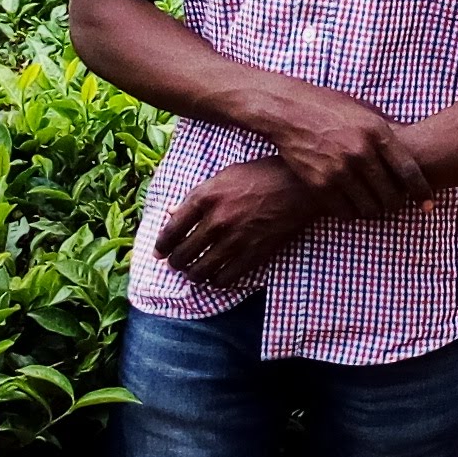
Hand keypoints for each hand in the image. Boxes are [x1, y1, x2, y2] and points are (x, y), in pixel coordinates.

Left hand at [156, 155, 324, 288]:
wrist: (298, 186)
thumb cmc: (260, 175)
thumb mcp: (223, 176)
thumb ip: (196, 196)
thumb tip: (171, 213)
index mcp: (205, 197)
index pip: (171, 230)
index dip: (161, 245)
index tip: (159, 252)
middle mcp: (216, 220)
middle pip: (182, 254)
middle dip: (175, 262)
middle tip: (177, 263)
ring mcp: (235, 240)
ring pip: (200, 271)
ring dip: (192, 274)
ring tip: (194, 272)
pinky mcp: (253, 254)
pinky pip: (224, 278)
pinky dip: (215, 281)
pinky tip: (216, 275)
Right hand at [231, 77, 432, 220]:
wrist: (288, 110)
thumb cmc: (331, 108)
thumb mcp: (365, 111)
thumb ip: (387, 132)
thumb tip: (416, 148)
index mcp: (376, 132)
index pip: (408, 171)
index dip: (422, 192)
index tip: (428, 204)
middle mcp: (360, 152)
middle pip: (391, 195)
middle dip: (397, 205)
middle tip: (396, 204)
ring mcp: (339, 169)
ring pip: (369, 208)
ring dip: (375, 211)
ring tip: (375, 206)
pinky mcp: (319, 183)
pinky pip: (345, 211)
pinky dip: (352, 213)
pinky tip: (353, 206)